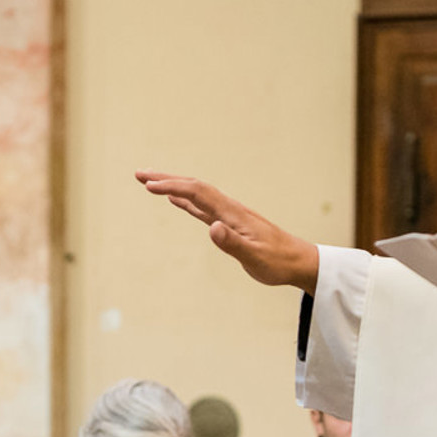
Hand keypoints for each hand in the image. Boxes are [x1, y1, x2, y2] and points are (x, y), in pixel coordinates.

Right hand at [136, 171, 320, 292]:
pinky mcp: (229, 223)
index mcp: (232, 213)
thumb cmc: (277, 262)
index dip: (173, 187)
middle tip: (139, 174)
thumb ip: (232, 243)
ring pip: (196, 194)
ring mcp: (228, 214)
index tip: (149, 186)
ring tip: (149, 182)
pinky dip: (185, 201)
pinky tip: (175, 201)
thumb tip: (212, 227)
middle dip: (166, 179)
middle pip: (193, 186)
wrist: (297, 261)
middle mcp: (229, 208)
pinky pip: (202, 207)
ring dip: (172, 186)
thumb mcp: (254, 257)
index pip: (197, 193)